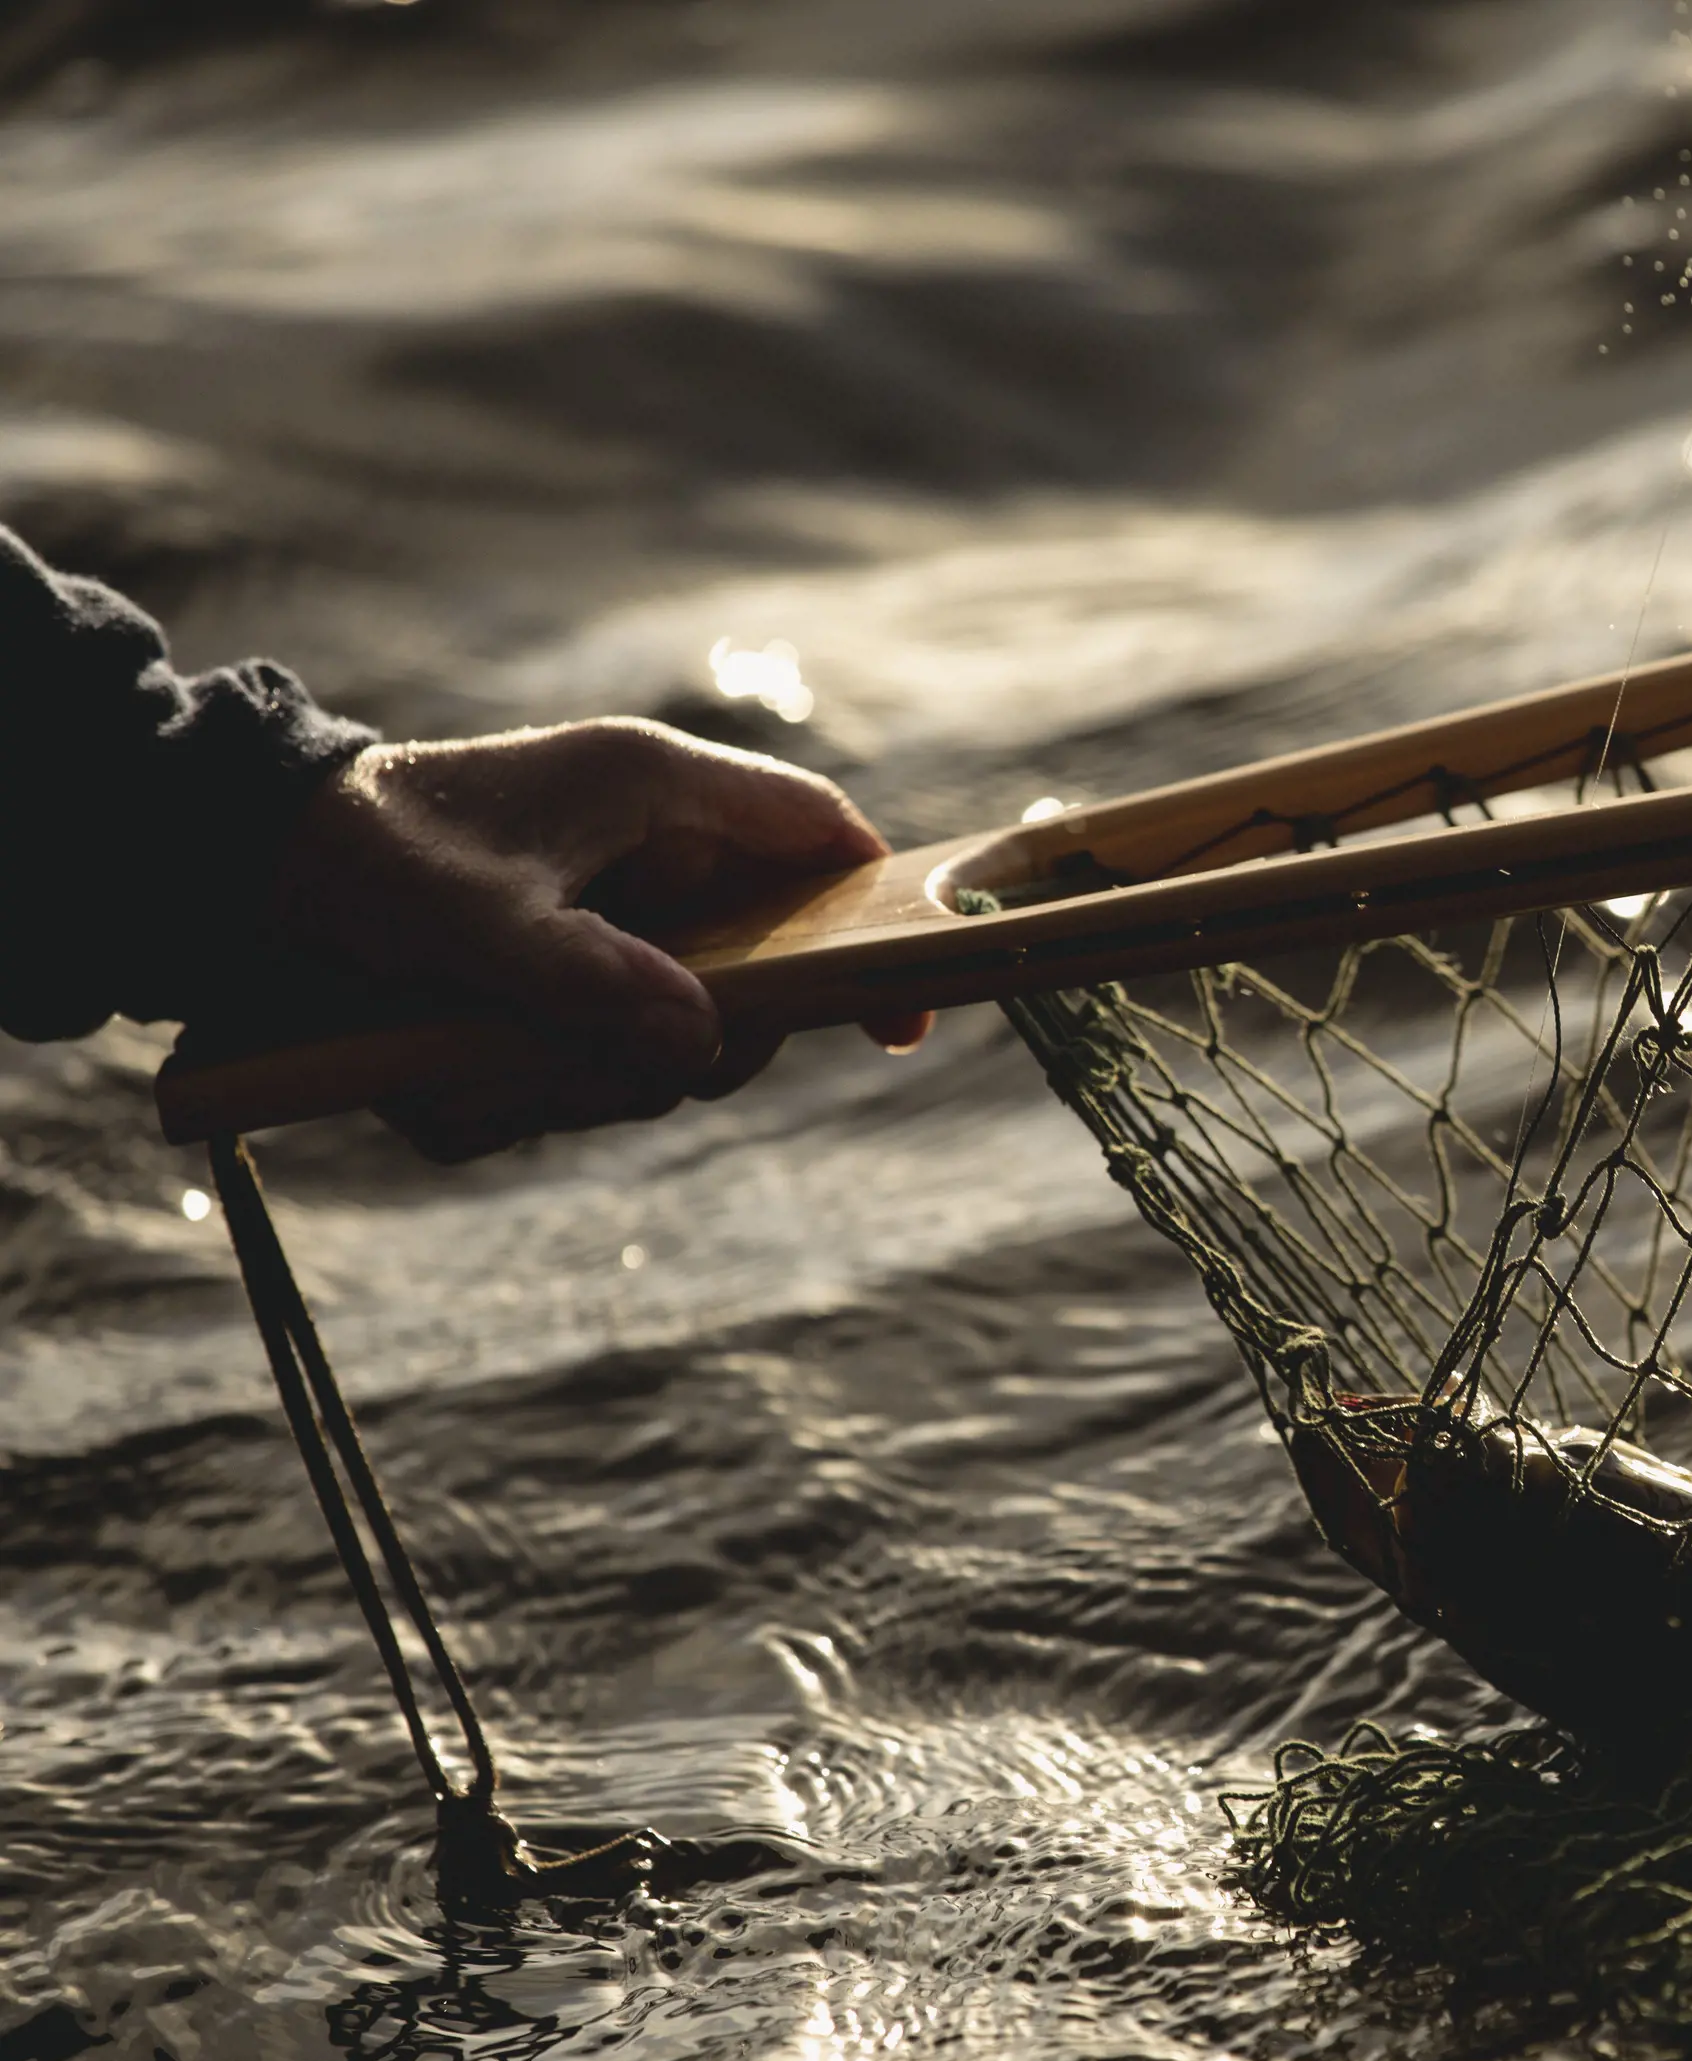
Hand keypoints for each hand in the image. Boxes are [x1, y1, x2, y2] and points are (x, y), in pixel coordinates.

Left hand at [271, 718, 930, 1159]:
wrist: (230, 859)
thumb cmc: (357, 861)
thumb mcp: (475, 927)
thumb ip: (596, 985)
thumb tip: (705, 1047)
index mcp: (652, 786)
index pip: (818, 837)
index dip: (875, 918)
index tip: (898, 1016)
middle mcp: (646, 838)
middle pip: (756, 956)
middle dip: (705, 1036)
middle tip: (642, 1079)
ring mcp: (608, 898)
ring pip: (675, 1013)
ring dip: (603, 1072)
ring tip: (500, 1080)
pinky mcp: (564, 949)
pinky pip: (600, 1035)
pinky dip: (541, 1079)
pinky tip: (460, 1078)